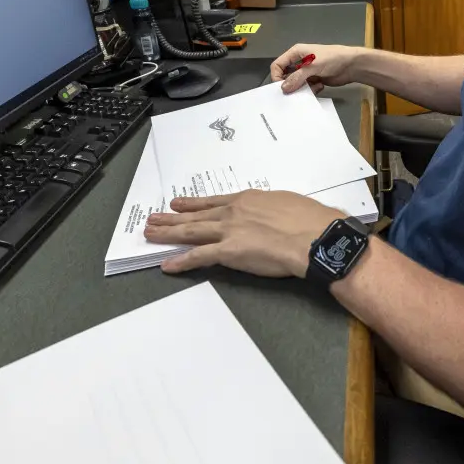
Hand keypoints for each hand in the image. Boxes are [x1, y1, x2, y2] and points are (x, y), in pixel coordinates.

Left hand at [145, 190, 344, 276]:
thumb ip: (272, 208)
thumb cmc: (309, 219)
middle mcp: (233, 212)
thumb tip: (273, 213)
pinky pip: (199, 257)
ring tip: (150, 232)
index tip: (179, 203)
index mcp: (248, 199)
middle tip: (153, 217)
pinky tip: (167, 264)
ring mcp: (228, 231)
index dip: (194, 203)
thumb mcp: (287, 203)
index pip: (214, 202)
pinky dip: (181, 261)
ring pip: (191, 231)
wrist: (313, 236)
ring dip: (169, 232)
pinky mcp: (228, 252)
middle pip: (196, 215)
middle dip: (173, 217)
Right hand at [270, 44, 364, 93]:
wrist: (352, 65)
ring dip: (302, 88)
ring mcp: (307, 72)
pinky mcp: (314, 80)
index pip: (278, 64)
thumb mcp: (313, 66)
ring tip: (312, 87)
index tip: (282, 88)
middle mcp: (299, 62)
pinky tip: (320, 86)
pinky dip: (311, 89)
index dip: (277, 76)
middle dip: (290, 84)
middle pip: (285, 76)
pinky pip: (306, 88)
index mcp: (296, 53)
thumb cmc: (332, 59)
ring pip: (296, 84)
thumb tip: (283, 88)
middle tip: (296, 91)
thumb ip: (297, 77)